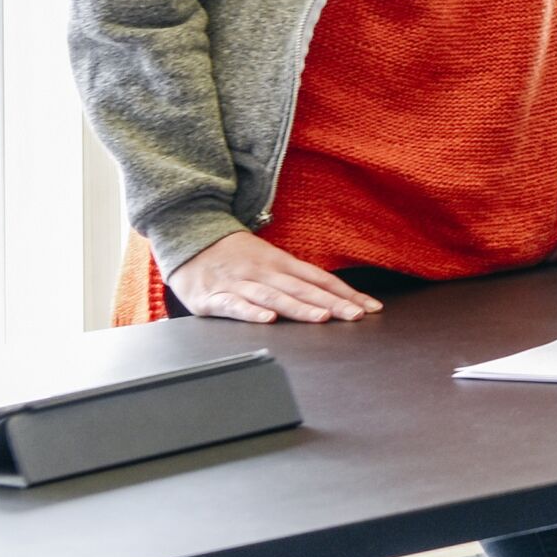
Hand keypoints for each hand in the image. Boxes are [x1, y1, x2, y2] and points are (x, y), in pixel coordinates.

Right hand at [166, 230, 380, 324]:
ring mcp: (238, 283)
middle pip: (303, 289)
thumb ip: (294, 278)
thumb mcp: (267, 259)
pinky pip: (234, 306)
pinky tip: (269, 320)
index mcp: (280, 263)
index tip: (371, 308)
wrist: (186, 236)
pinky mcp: (212, 297)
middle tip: (357, 316)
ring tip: (322, 317)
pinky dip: (252, 312)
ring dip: (299, 308)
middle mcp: (264, 272)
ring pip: (274, 297)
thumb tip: (330, 295)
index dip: (346, 294)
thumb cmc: (232, 254)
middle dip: (332, 304)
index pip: (320, 279)